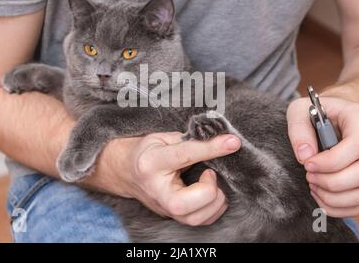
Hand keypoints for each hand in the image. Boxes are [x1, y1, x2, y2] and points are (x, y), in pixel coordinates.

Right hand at [89, 132, 240, 225]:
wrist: (126, 171)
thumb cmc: (147, 151)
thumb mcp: (163, 138)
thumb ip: (189, 139)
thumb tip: (221, 140)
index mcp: (151, 163)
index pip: (185, 155)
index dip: (212, 148)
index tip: (232, 143)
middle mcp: (157, 190)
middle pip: (185, 204)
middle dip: (209, 190)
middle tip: (210, 173)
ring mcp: (164, 207)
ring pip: (195, 218)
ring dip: (214, 200)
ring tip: (211, 181)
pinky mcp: (173, 216)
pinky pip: (201, 221)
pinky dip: (214, 208)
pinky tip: (211, 192)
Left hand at [287, 96, 358, 216]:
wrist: (330, 116)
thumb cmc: (313, 113)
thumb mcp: (298, 111)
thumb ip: (298, 130)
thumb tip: (305, 157)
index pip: (357, 146)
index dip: (331, 161)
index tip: (308, 165)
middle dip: (332, 182)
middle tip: (309, 177)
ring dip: (334, 197)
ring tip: (312, 186)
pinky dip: (338, 207)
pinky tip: (319, 196)